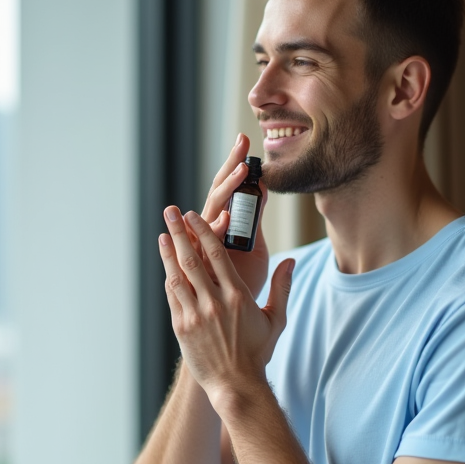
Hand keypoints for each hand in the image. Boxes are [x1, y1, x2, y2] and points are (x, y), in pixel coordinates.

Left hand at [160, 206, 292, 411]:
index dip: (204, 232)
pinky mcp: (182, 327)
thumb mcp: (276, 320)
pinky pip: (173, 296)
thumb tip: (290, 260)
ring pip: (178, 276)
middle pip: (193, 259)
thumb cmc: (257, 353)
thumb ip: (282, 288)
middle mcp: (214, 303)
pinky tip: (166, 264)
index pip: (217, 255)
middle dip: (180, 232)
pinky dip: (168, 277)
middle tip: (170, 212)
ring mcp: (195, 315)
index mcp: (237, 296)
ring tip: (163, 233)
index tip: (194, 216)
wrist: (235, 385)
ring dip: (169, 252)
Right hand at [195, 133, 269, 297]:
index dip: (236, 164)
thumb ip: (255, 221)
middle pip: (219, 190)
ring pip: (212, 209)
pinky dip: (216, 227)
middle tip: (242, 139)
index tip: (245, 141)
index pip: (229, 187)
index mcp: (223, 223)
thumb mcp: (254, 249)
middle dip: (231, 164)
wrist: (230, 324)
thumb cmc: (241, 285)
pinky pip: (207, 240)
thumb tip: (263, 188)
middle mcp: (209, 229)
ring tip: (243, 168)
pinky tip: (227, 214)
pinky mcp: (201, 262)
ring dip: (227, 188)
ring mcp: (203, 243)